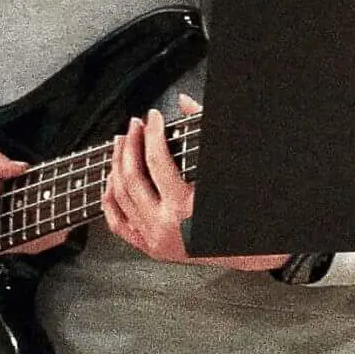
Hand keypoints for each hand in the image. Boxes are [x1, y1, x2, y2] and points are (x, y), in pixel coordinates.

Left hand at [100, 103, 285, 271]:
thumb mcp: (221, 172)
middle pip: (132, 177)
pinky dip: (110, 200)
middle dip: (131, 144)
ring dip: (117, 165)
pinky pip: (118, 223)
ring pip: (120, 197)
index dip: (153, 133)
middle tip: (135, 127)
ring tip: (122, 145)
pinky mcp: (149, 248)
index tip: (154, 118)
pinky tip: (112, 179)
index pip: (156, 161)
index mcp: (184, 208)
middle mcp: (164, 226)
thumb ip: (205, 134)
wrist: (244, 250)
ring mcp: (153, 239)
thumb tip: (185, 103)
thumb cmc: (238, 213)